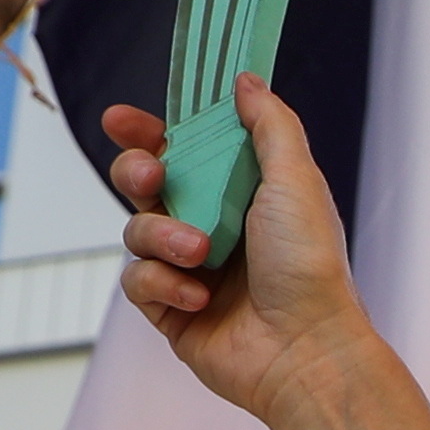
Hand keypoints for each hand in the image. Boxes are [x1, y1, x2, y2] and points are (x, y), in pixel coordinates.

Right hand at [109, 78, 389, 424]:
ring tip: (201, 254)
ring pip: (137, 231)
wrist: (306, 349)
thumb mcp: (296, 179)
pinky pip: (137, 282)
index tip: (120, 118)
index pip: (183, 151)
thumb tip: (246, 80)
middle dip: (136, 172)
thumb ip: (269, 125)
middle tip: (151, 177)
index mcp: (242, 194)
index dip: (147, 132)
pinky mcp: (171, 311)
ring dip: (163, 236)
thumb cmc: (309, 266)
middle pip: (145, 183)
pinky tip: (199, 299)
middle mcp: (212, 227)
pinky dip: (163, 284)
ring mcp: (189, 270)